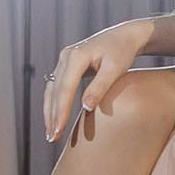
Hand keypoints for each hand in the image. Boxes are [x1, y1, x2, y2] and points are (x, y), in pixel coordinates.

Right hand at [43, 18, 155, 141]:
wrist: (124, 36)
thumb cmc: (123, 52)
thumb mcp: (115, 69)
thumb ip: (100, 87)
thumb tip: (86, 108)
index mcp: (77, 56)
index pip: (65, 88)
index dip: (61, 111)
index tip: (58, 130)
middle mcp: (66, 56)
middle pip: (54, 91)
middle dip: (52, 115)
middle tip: (51, 138)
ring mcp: (63, 60)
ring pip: (51, 90)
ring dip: (49, 112)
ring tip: (50, 134)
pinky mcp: (65, 66)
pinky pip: (55, 88)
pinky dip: (53, 104)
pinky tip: (54, 119)